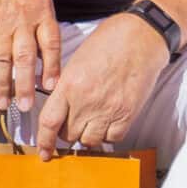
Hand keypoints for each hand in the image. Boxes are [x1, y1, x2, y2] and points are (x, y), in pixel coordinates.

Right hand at [0, 0, 62, 112]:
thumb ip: (42, 19)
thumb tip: (47, 49)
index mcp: (41, 10)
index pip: (50, 44)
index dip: (51, 67)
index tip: (52, 86)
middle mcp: (22, 20)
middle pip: (26, 59)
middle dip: (27, 85)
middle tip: (26, 106)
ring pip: (3, 61)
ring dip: (3, 85)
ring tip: (4, 104)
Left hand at [34, 14, 168, 158]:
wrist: (142, 36)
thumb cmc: (111, 41)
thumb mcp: (77, 60)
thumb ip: (66, 86)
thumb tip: (58, 105)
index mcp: (70, 85)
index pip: (49, 122)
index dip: (44, 141)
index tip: (44, 151)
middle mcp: (87, 101)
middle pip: (69, 135)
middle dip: (68, 133)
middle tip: (74, 123)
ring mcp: (108, 109)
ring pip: (90, 140)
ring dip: (89, 135)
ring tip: (93, 122)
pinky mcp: (128, 113)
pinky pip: (113, 138)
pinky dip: (109, 134)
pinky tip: (110, 122)